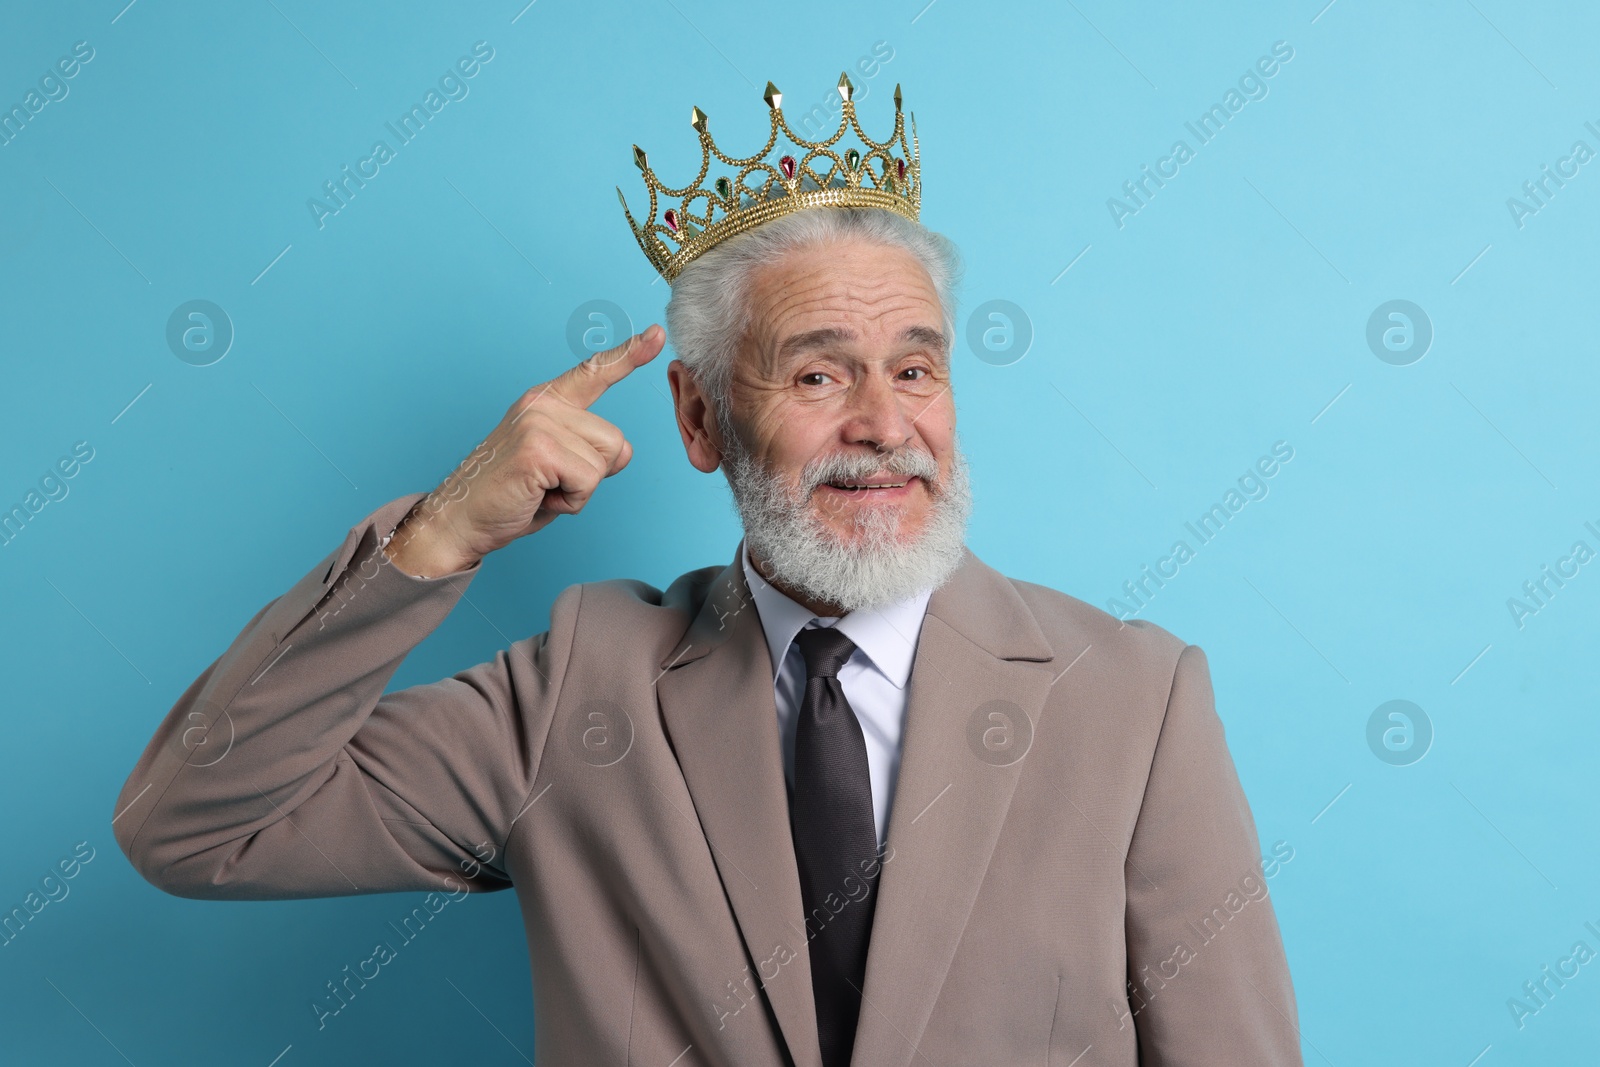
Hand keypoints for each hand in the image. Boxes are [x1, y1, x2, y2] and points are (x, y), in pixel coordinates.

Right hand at [384, 324, 665, 576]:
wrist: (461, 520)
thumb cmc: (511, 494)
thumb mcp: (557, 464)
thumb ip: (589, 448)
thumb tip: (622, 450)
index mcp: (547, 401)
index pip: (594, 373)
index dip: (628, 354)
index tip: (657, 334)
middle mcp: (544, 403)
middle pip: (615, 441)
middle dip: (591, 474)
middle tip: (548, 482)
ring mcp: (540, 423)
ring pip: (604, 463)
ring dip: (579, 489)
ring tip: (541, 488)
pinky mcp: (538, 449)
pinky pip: (588, 482)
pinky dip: (570, 501)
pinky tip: (538, 495)